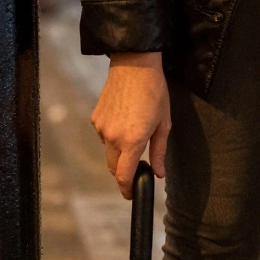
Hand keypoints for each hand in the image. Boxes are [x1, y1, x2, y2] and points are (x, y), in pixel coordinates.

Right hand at [91, 52, 170, 199]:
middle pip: (114, 168)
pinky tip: (124, 120)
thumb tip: (159, 173)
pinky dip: (113, 136)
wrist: (134, 64)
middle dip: (124, 172)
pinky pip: (103, 136)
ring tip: (134, 132)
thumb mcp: (164, 124)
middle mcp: (113, 137)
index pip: (123, 176)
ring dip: (119, 151)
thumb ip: (159, 152)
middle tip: (137, 167)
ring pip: (109, 151)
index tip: (131, 194)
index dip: (127, 189)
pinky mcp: (95, 118)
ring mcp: (101, 127)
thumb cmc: (154, 92)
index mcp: (132, 141)